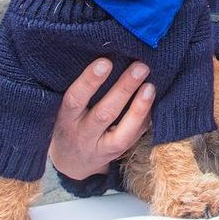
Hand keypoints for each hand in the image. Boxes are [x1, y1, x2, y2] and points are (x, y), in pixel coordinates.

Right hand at [48, 59, 153, 180]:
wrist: (71, 162)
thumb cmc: (71, 124)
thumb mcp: (67, 110)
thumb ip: (82, 91)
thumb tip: (108, 57)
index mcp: (66, 119)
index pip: (75, 99)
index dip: (89, 81)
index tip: (105, 62)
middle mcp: (82, 135)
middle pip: (104, 114)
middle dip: (123, 89)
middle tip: (140, 67)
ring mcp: (101, 148)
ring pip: (123, 131)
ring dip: (139, 107)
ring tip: (150, 86)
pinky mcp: (116, 153)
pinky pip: (134, 136)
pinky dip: (144, 118)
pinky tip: (152, 100)